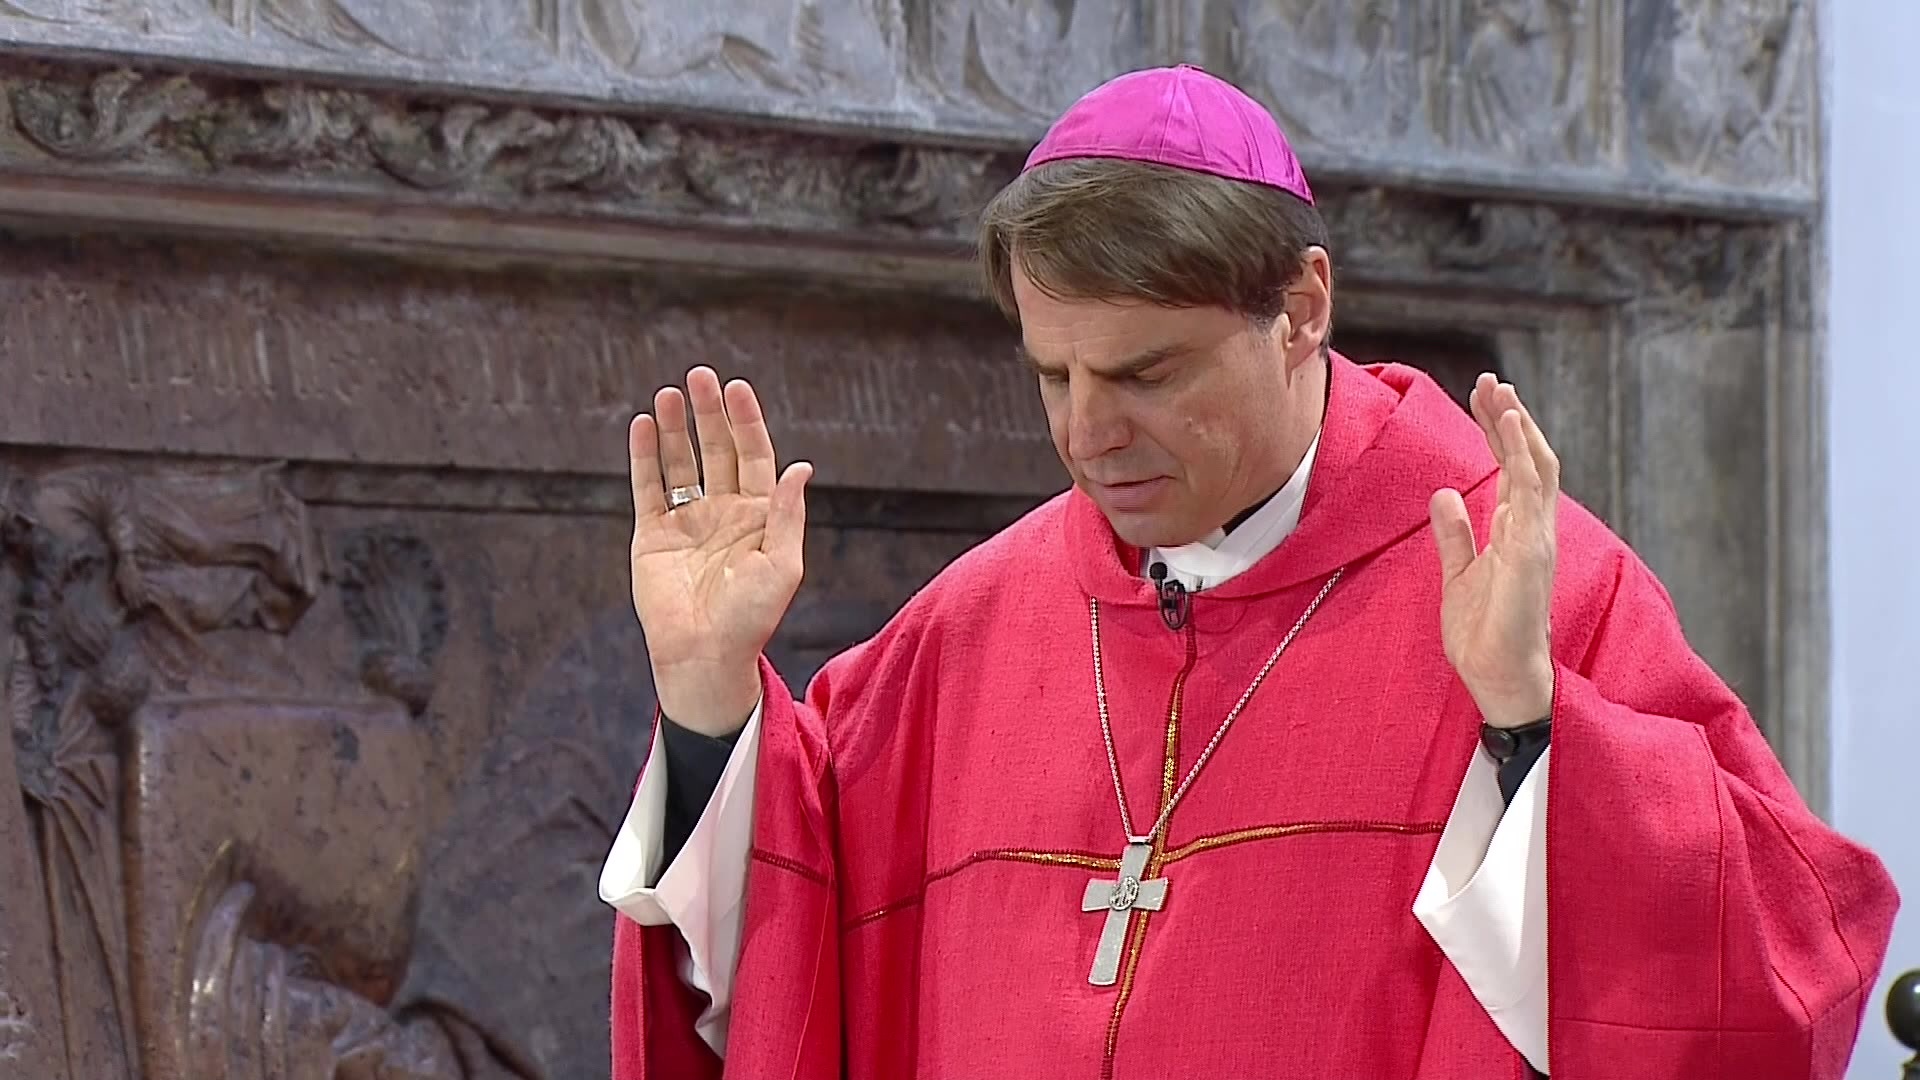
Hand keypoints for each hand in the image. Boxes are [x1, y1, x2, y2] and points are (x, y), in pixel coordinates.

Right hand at [628, 367, 811, 735]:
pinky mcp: (653, 535)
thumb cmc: (751, 619)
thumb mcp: (782, 566)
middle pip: (717, 450)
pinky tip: (644, 426)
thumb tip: (802, 466)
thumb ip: (787, 515)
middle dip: (709, 413)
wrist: (705, 656)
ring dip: (676, 427)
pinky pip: (648, 487)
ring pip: (681, 462)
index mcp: (759, 516)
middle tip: (699, 375)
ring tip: (669, 393)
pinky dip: (644, 456)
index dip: (746, 421)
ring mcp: (687, 521)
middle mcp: (724, 512)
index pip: (754, 456)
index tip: (737, 387)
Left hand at [1430, 374, 1558, 729]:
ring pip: (1535, 467)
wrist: (1497, 678)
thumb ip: (1455, 534)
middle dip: (1509, 418)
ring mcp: (1536, 538)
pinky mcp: (1531, 551)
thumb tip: (1445, 495)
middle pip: (1527, 459)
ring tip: (1500, 391)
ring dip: (1517, 426)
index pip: (1512, 470)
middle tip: (1489, 381)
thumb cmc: (1484, 633)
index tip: (1482, 399)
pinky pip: (1531, 492)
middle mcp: (1533, 530)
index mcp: (1516, 533)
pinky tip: (1510, 425)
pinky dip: (1522, 454)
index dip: (1498, 433)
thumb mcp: (1458, 574)